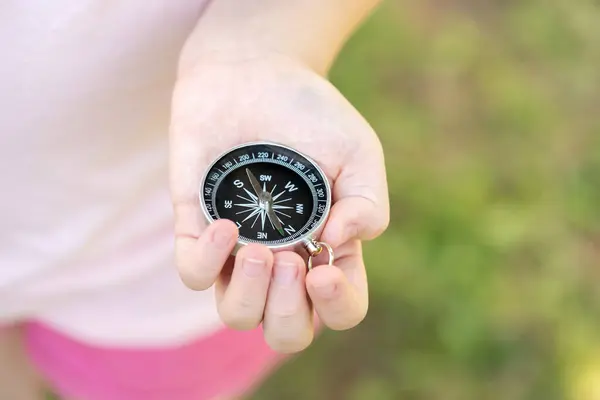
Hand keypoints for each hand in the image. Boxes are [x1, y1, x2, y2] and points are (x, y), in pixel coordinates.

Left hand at [169, 54, 388, 352]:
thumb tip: (337, 247)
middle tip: (290, 261)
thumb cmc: (310, 113)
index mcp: (328, 249)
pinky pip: (194, 275)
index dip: (337, 306)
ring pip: (237, 315)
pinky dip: (207, 262)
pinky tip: (226, 226)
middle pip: (285, 331)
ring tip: (259, 249)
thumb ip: (367, 204)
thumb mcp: (358, 152)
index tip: (324, 268)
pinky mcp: (195, 228)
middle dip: (288, 313)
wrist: (253, 72)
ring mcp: (238, 249)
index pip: (339, 309)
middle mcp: (284, 259)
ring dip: (250, 295)